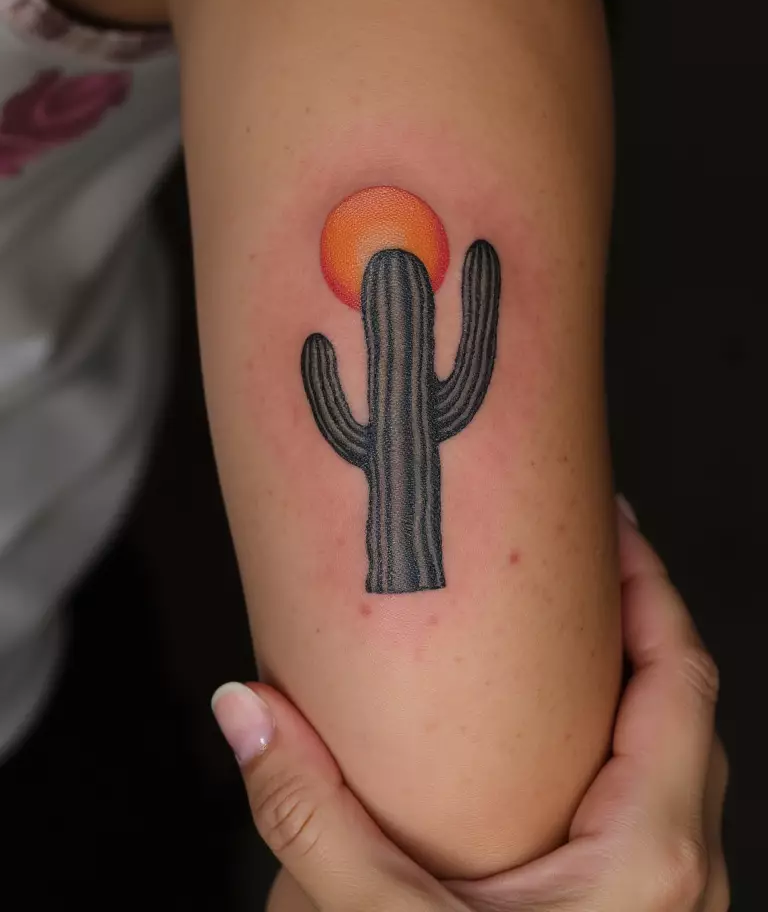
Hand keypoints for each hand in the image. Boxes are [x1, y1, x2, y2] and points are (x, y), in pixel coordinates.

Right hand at [211, 500, 728, 910]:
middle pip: (684, 702)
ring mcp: (666, 901)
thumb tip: (243, 709)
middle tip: (579, 555)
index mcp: (653, 855)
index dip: (651, 585)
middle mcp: (682, 873)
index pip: (682, 676)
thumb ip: (310, 814)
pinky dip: (615, 742)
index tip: (612, 519)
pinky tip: (553, 741)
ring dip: (630, 681)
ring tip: (566, 632)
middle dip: (639, 617)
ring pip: (671, 756)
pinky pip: (649, 802)